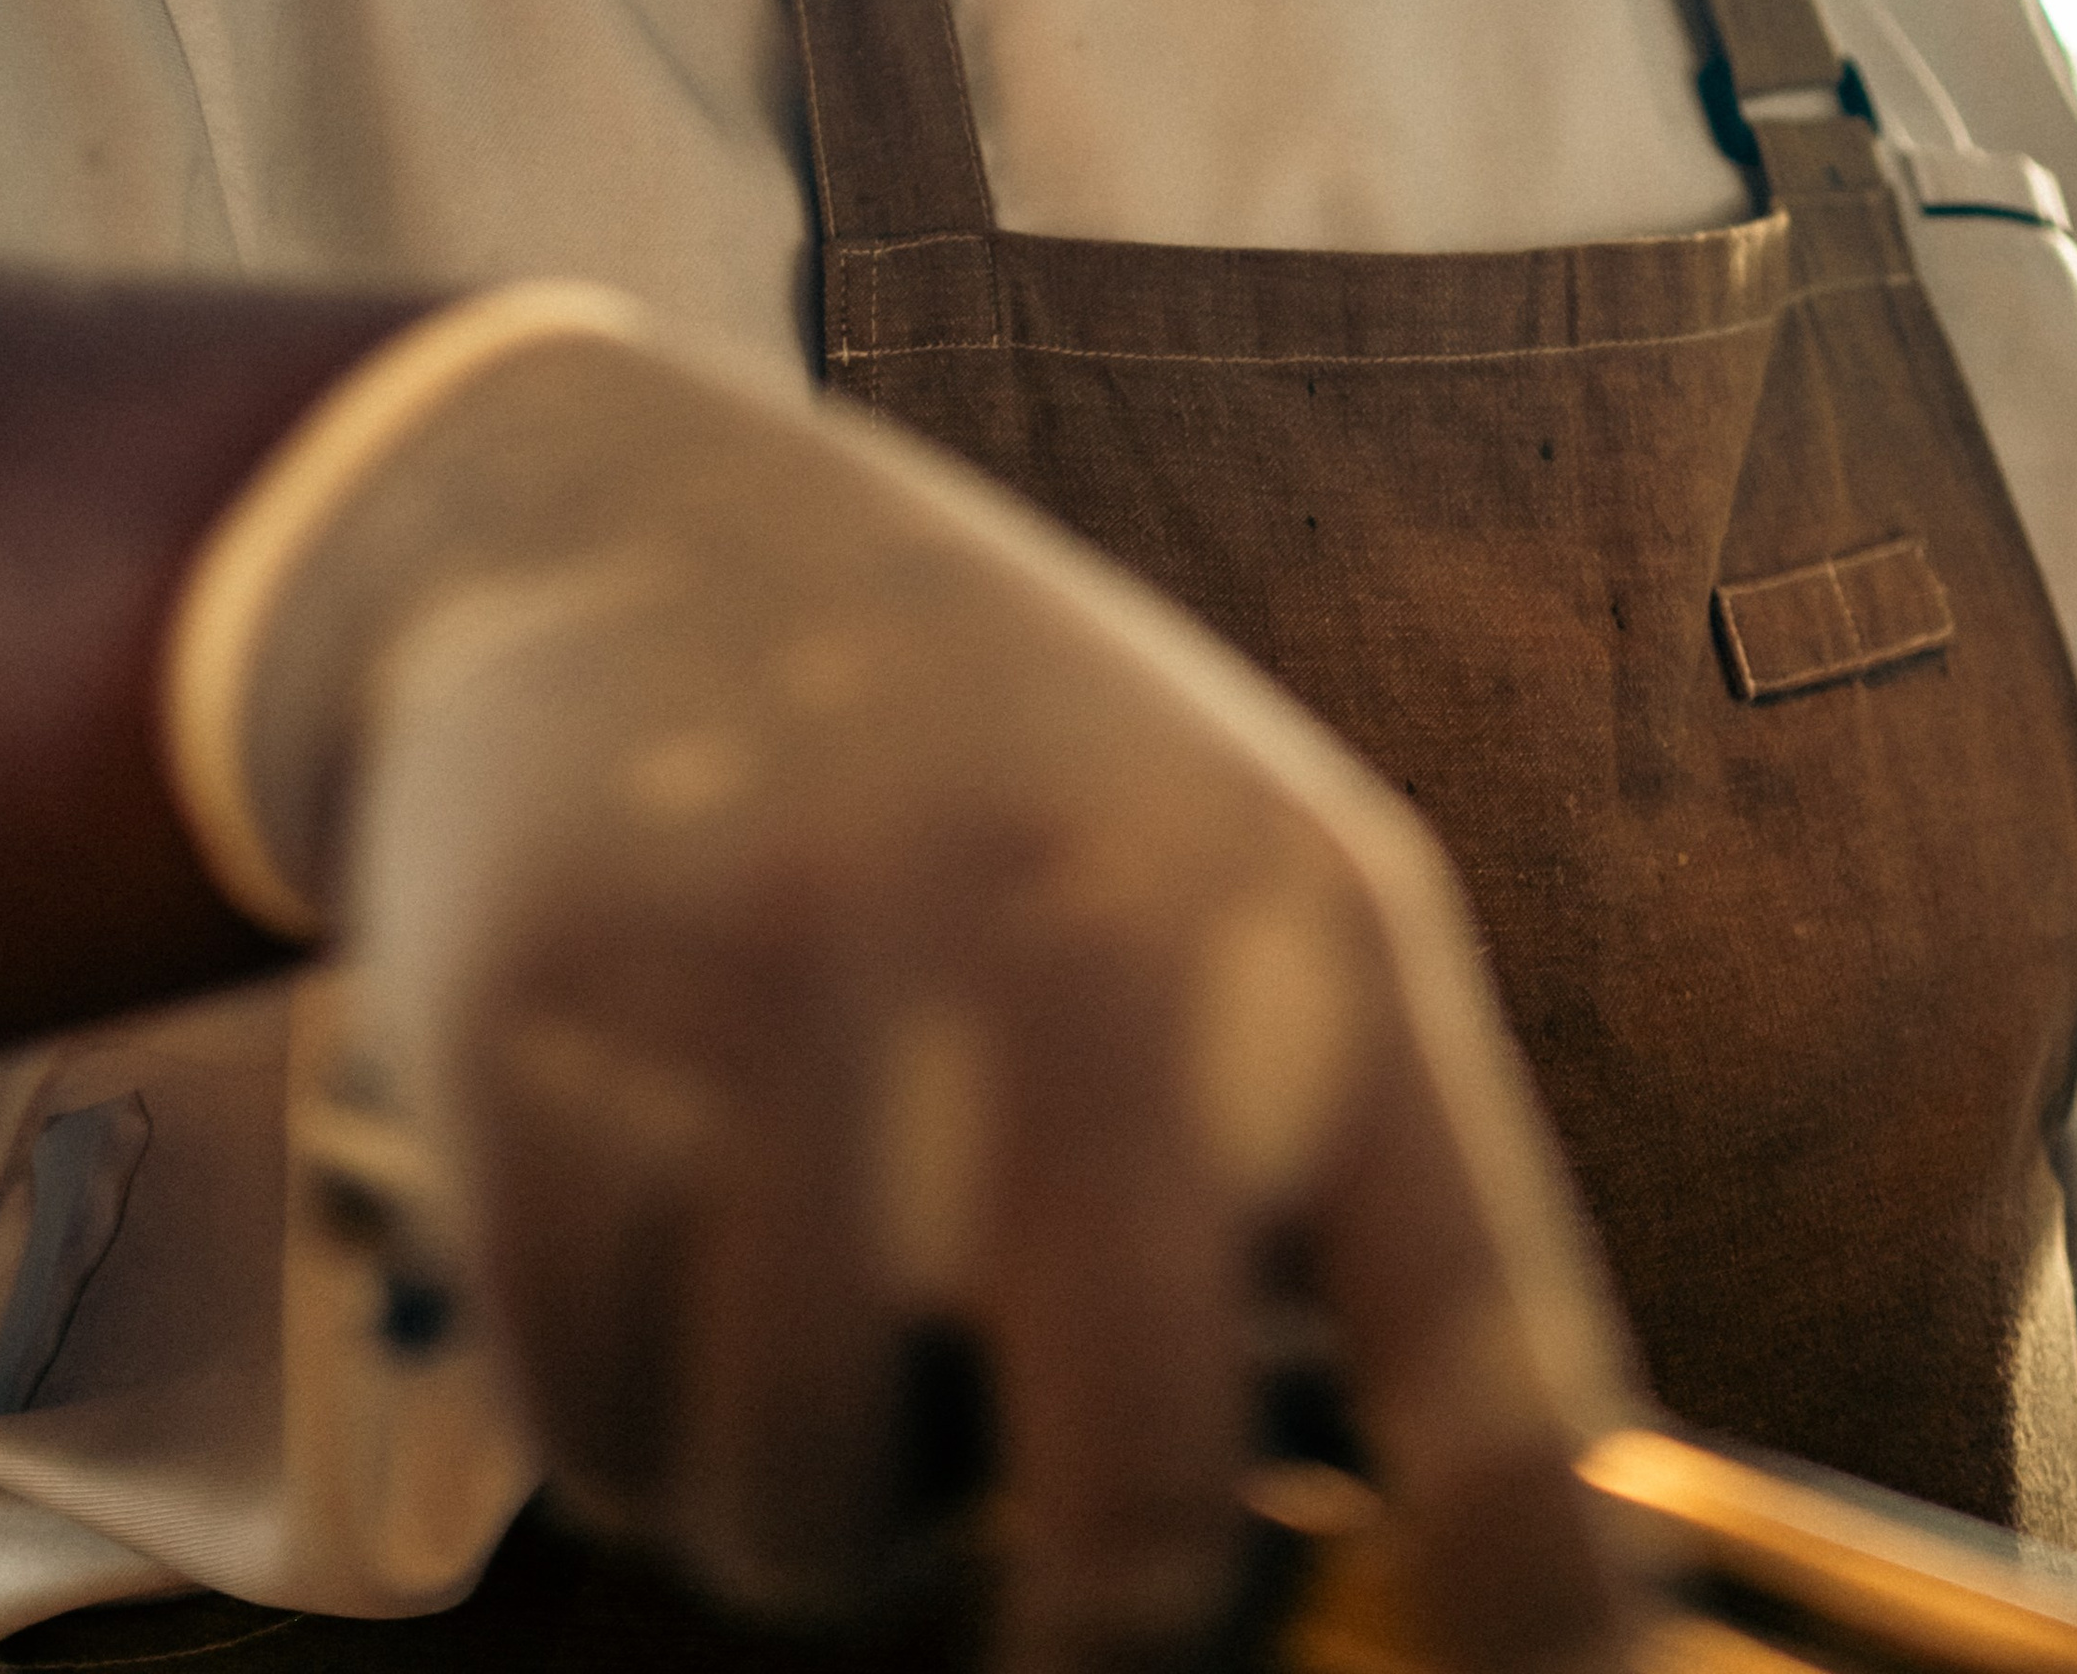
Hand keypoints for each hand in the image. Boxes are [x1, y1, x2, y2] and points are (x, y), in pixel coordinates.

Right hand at [174, 298, 1636, 1671]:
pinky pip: (594, 1428)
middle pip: (1128, 1525)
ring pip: (810, 1522)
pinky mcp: (545, 1020)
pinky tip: (666, 1232)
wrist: (623, 515)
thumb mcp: (1232, 878)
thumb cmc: (987, 756)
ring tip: (826, 1323)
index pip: (1490, 1369)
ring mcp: (796, 977)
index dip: (1530, 1622)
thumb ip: (1330, 1180)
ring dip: (811, 1509)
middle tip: (1059, 1574)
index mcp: (1310, 923)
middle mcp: (1074, 940)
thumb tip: (1411, 1572)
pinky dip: (625, 1411)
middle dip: (1091, 1626)